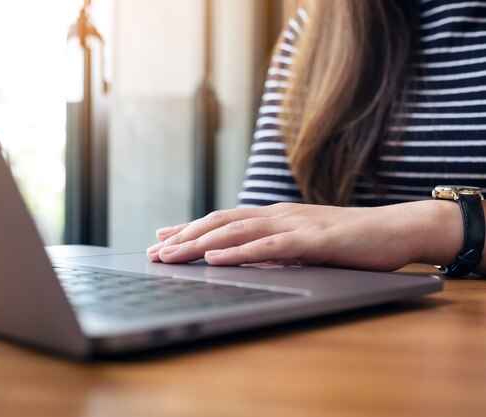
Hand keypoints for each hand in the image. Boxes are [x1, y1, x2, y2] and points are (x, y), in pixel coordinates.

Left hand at [146, 201, 462, 270]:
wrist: (396, 229)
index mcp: (274, 216)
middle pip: (220, 223)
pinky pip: (269, 245)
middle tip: (154, 251)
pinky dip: (238, 251)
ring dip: (200, 243)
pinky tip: (215, 258)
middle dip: (184, 237)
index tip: (162, 237)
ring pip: (236, 231)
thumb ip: (274, 250)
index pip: (223, 220)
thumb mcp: (304, 246)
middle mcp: (277, 215)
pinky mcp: (312, 239)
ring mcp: (293, 224)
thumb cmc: (351, 240)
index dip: (190, 228)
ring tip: (170, 255)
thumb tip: (244, 261)